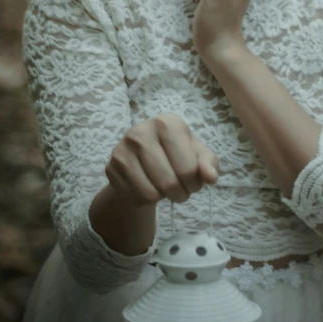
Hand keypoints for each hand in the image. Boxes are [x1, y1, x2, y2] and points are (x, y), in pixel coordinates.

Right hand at [105, 112, 219, 205]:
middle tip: (180, 190)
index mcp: (167, 122)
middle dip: (180, 194)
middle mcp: (142, 130)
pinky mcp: (111, 166)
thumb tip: (211, 177)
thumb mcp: (197, 154)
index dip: (195, 183)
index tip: (193, 182)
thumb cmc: (177, 153)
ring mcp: (123, 148)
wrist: (144, 159)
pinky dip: (145, 199)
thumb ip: (209, 164)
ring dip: (163, 198)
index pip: (188, 168)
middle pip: (169, 182)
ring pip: (151, 193)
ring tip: (165, 188)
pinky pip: (135, 197)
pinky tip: (147, 186)